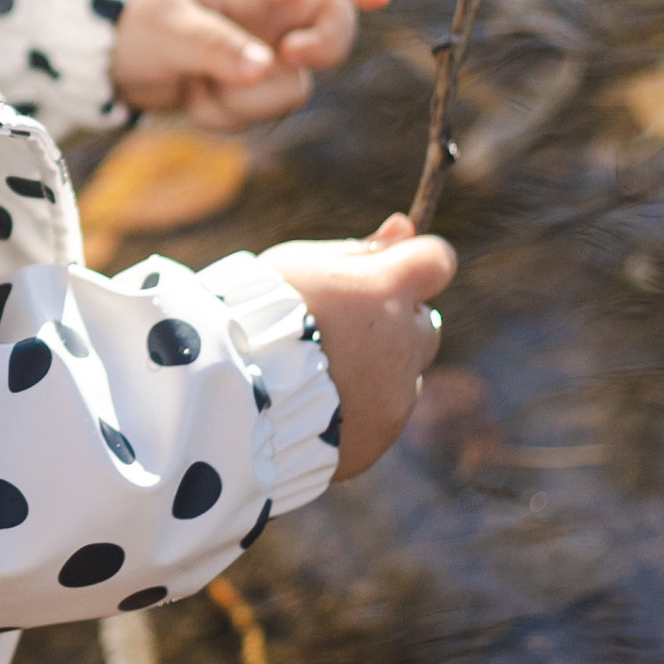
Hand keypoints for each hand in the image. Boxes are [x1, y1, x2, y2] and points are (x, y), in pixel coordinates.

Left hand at [110, 0, 389, 132]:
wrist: (111, 57)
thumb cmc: (139, 21)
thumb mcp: (167, 30)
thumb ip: (215, 47)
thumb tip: (266, 67)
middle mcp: (269, 18)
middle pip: (332, 29)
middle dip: (322, 48)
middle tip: (288, 56)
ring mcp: (267, 55)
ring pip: (293, 86)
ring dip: (244, 99)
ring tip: (195, 86)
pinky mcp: (255, 90)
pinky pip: (262, 114)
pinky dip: (226, 115)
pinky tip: (195, 99)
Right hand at [260, 215, 456, 477]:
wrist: (225, 400)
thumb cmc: (252, 315)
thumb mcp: (300, 265)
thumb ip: (358, 251)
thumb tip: (404, 226)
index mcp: (383, 290)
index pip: (438, 261)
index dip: (416, 264)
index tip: (386, 273)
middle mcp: (401, 342)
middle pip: (425, 323)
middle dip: (394, 322)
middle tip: (339, 329)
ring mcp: (395, 396)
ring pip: (403, 374)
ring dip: (376, 369)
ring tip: (314, 373)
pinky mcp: (380, 437)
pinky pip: (382, 416)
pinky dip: (359, 409)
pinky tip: (314, 406)